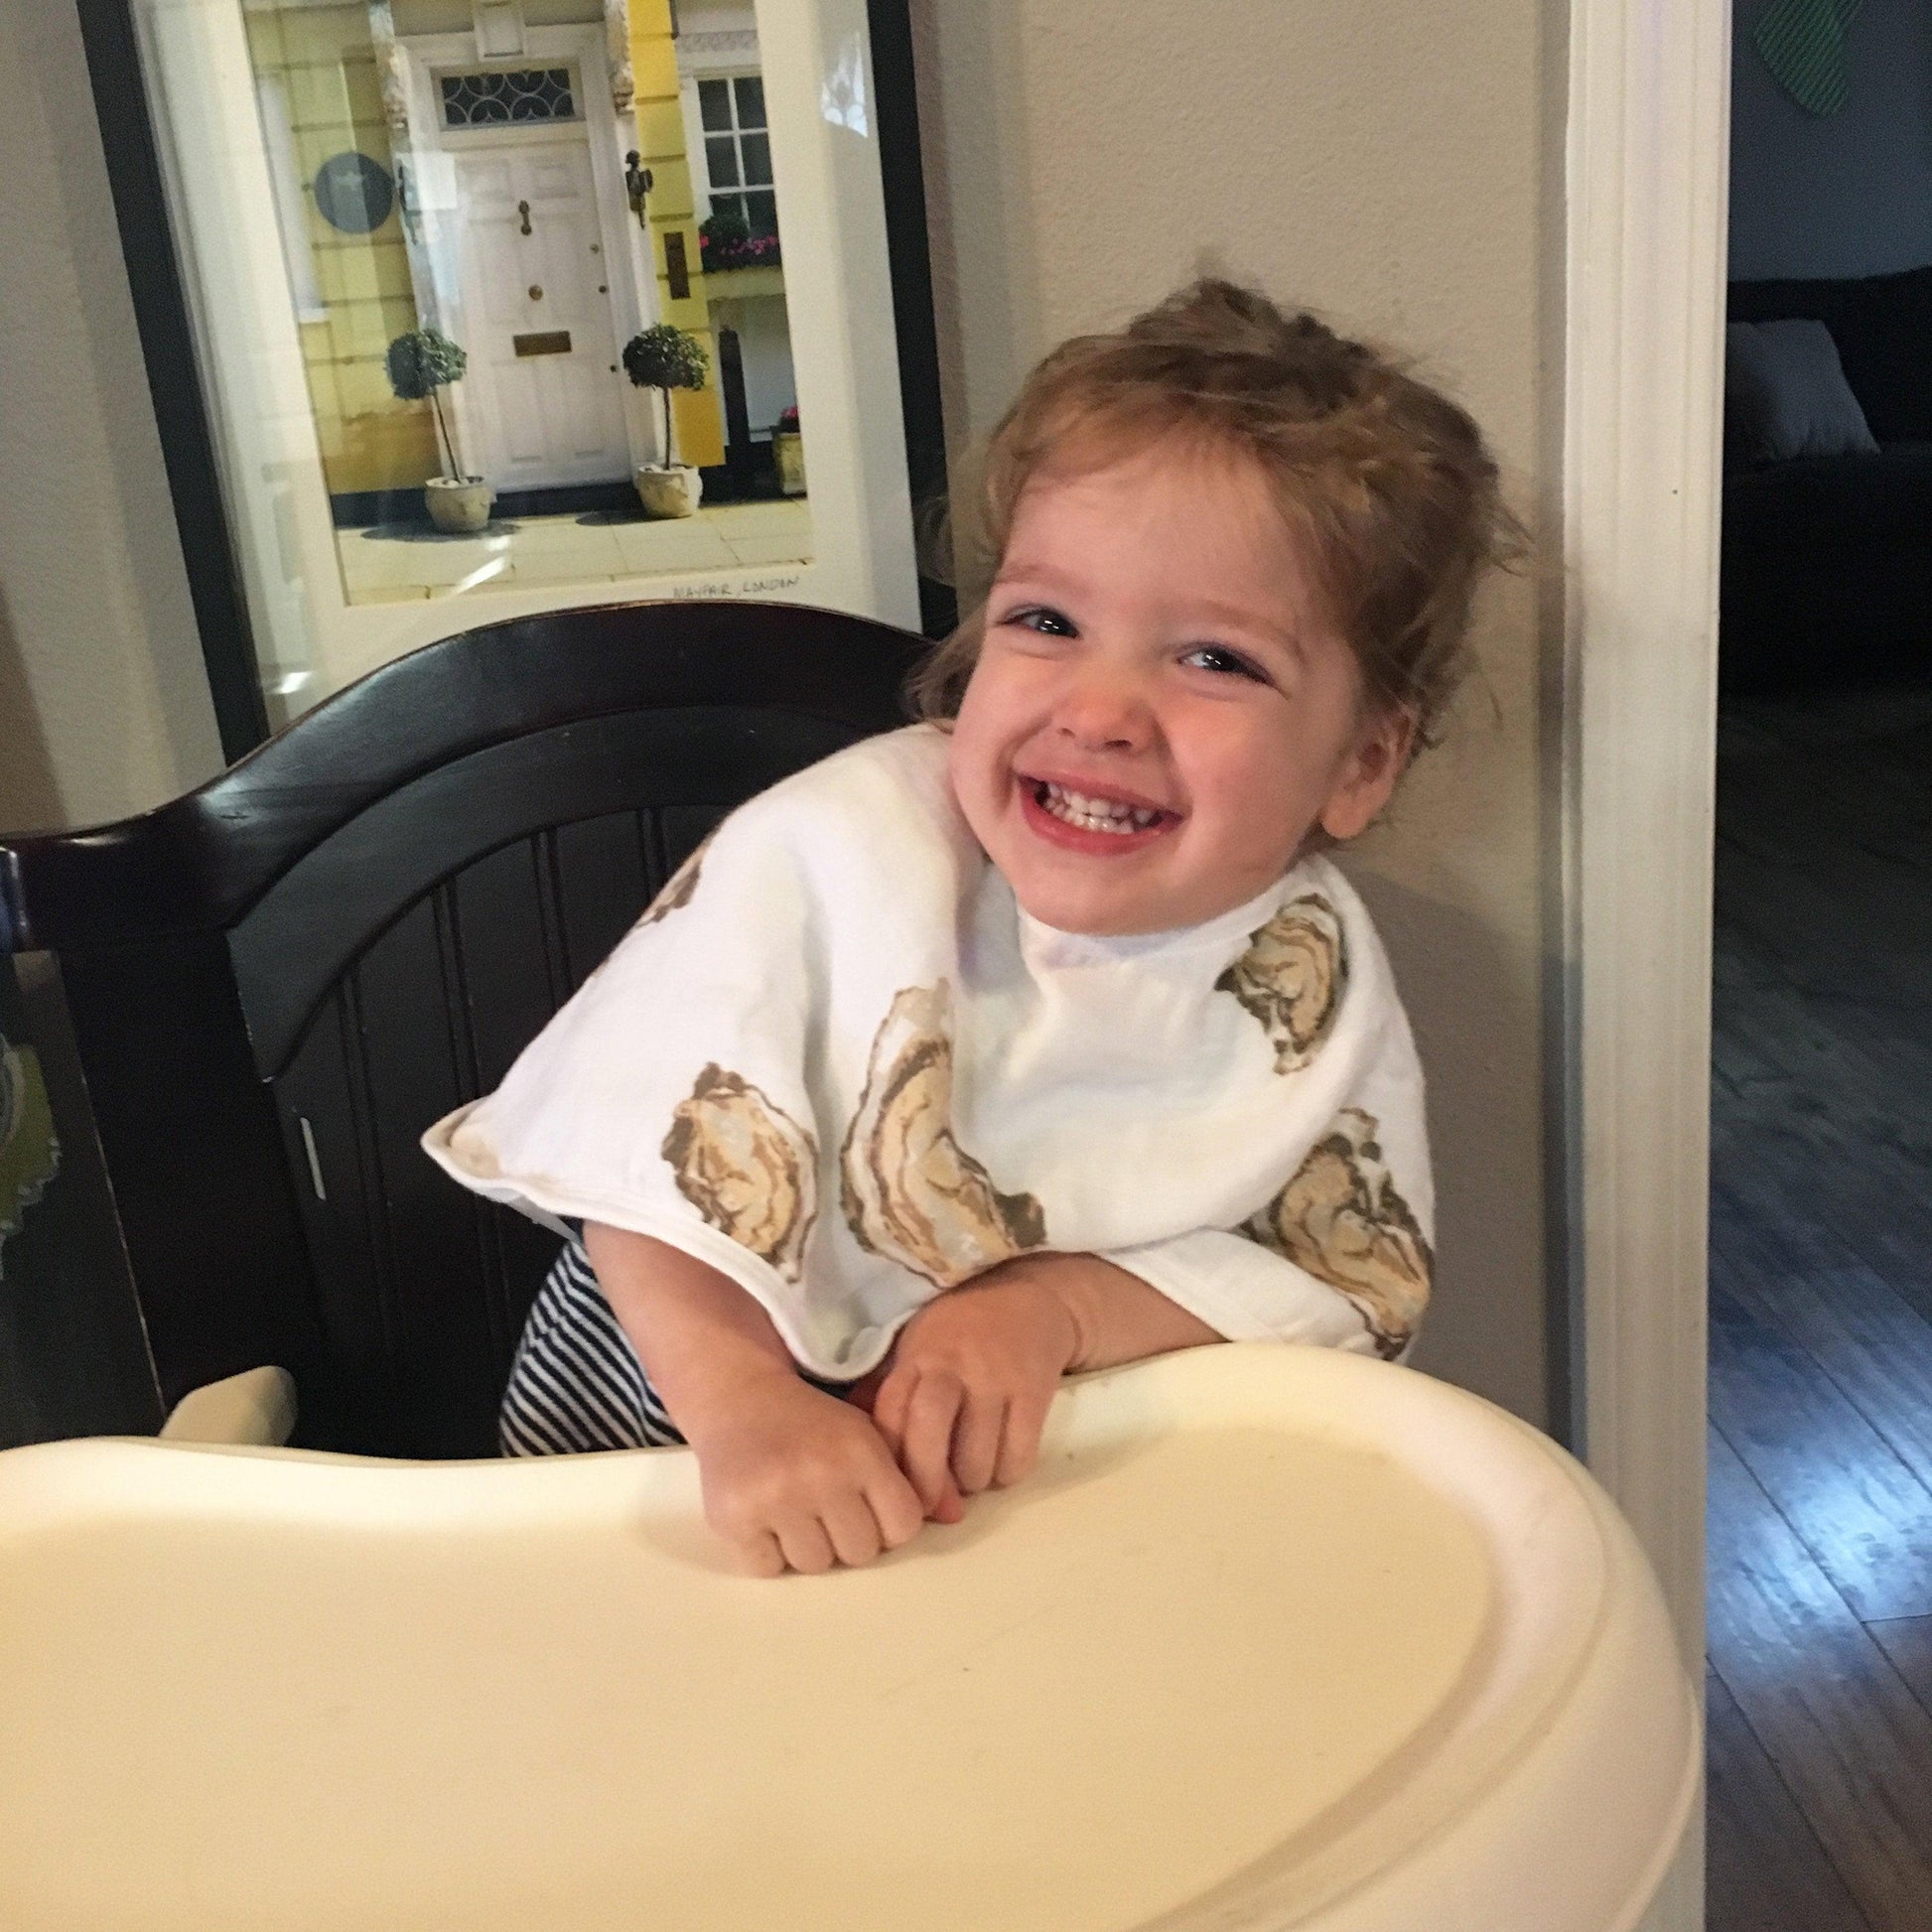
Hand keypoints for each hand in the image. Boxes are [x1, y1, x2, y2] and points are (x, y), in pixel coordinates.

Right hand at [685, 1370, 925, 1576]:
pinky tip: (764, 1514)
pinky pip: (768, 1569)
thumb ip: (909, 1475)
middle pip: (860, 1553)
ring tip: (793, 1508)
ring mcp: (773, 1499)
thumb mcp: (866, 1433)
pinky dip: (767, 1552)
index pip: (902, 1527)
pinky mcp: (733, 1519)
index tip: (868, 1506)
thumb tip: (954, 1518)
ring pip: (815, 1565)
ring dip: (807, 1546)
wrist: (739, 1397)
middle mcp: (819, 1475)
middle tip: (826, 1506)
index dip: (888, 1523)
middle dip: (847, 1536)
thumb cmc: (813, 1423)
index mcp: (860, 1451)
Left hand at [870, 1261, 1081, 1516]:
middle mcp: (953, 1365)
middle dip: (927, 1485)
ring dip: (971, 1483)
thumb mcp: (914, 1346)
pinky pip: (1018, 1456)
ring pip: (976, 1459)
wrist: (1027, 1295)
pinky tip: (1000, 1462)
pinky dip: (1007, 1473)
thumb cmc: (959, 1331)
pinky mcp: (1034, 1391)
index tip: (894, 1488)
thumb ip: (888, 1394)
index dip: (890, 1462)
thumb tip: (865, 1456)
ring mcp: (996, 1378)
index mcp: (916, 1357)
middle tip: (933, 1506)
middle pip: (928, 1436)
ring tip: (971, 1473)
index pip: (890, 1415)